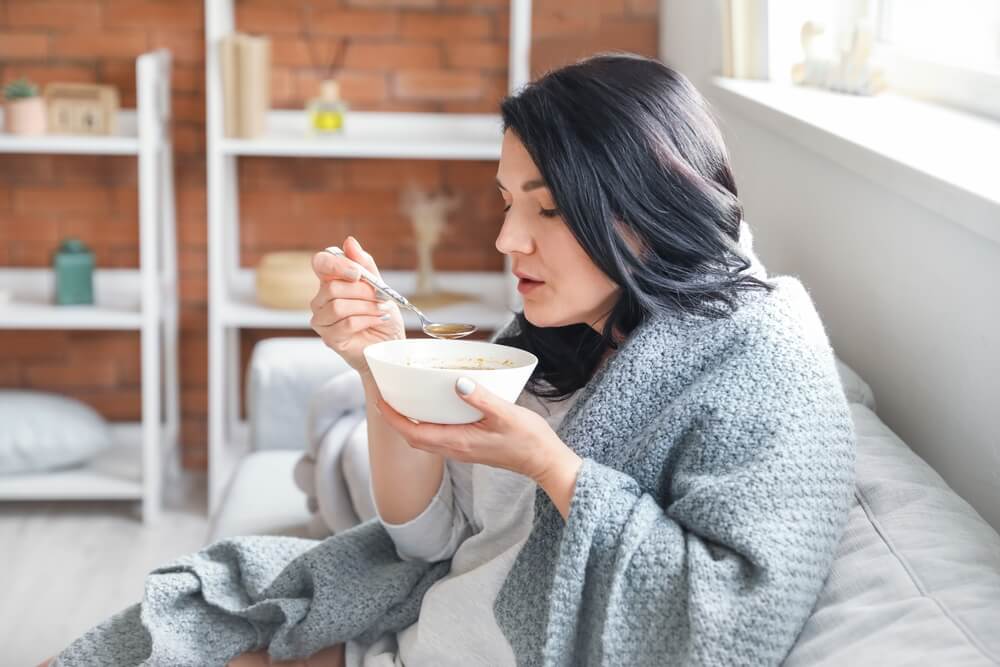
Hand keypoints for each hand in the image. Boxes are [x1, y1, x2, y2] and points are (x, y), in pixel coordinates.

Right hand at [310, 236, 404, 373]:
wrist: (391, 344)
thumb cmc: (383, 315)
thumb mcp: (380, 286)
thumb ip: (365, 265)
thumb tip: (349, 241)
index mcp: (332, 281)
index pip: (320, 263)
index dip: (335, 264)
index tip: (357, 273)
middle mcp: (321, 299)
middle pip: (332, 288)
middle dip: (363, 292)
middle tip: (380, 298)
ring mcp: (322, 320)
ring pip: (338, 306)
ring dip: (366, 307)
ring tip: (380, 310)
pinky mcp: (329, 338)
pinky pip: (345, 324)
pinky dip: (367, 320)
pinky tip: (377, 320)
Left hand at [373, 377, 582, 517]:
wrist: (545, 461)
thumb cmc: (529, 440)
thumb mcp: (506, 414)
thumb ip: (481, 398)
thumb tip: (458, 383)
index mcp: (458, 441)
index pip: (413, 432)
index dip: (393, 418)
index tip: (379, 401)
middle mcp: (455, 449)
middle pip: (413, 438)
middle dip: (396, 420)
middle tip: (386, 397)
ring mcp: (462, 450)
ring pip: (425, 439)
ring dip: (410, 423)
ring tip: (404, 401)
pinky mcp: (470, 448)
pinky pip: (438, 438)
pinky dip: (427, 424)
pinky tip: (434, 409)